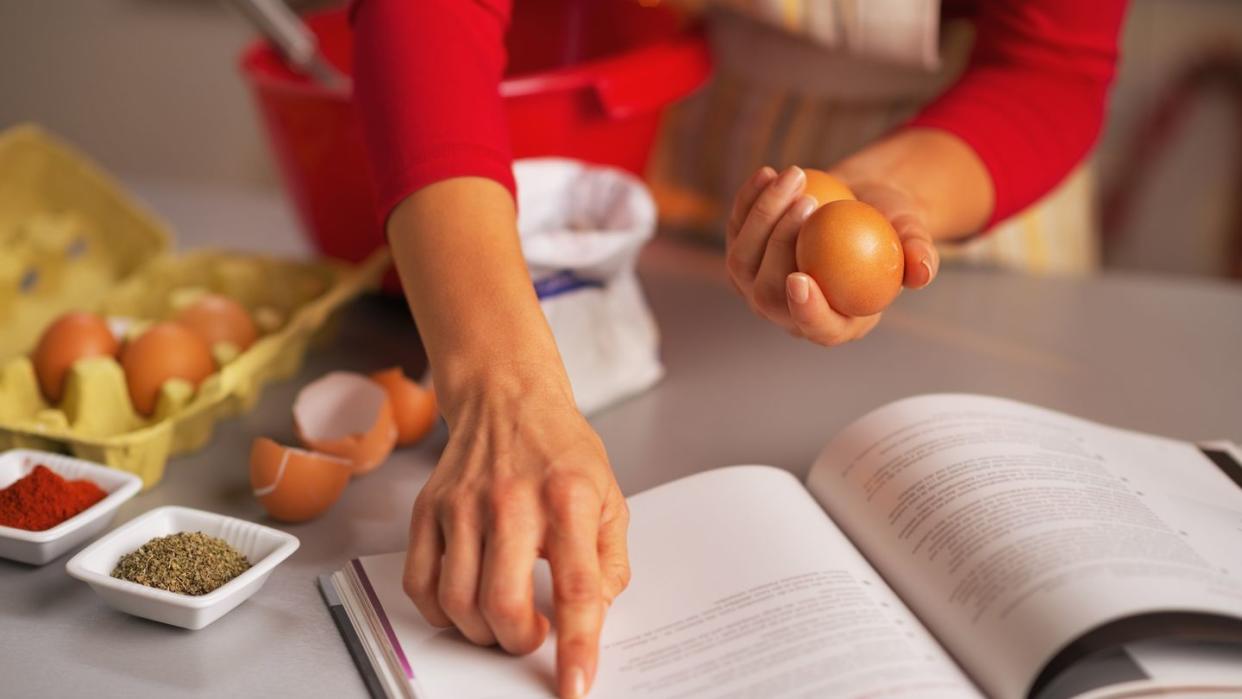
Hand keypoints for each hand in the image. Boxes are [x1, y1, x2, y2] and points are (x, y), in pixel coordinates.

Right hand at [404, 373, 629, 698]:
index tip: (576, 686)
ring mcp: (463, 503)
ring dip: (481, 631)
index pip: (577, 587)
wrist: (507, 398)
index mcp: (569, 498)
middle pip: (503, 602)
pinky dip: (440, 612)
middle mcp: (511, 500)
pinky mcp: (428, 508)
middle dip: (518, 642)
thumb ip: (610, 562)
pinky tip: (465, 604)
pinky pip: (421, 583)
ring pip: (457, 601)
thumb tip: (594, 614)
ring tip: (502, 620)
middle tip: (532, 636)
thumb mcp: (610, 498)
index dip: (578, 645)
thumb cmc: (562, 451)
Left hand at [725, 165, 939, 345]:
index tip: (800, 278)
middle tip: (807, 202)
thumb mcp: (911, 235)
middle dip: (780, 246)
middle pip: (767, 294)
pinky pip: (736, 230)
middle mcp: (788, 312)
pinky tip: (768, 172)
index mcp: (833, 323)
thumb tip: (924, 272)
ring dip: (764, 215)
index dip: (804, 310)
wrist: (859, 204)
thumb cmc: (891, 225)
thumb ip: (919, 254)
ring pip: (741, 261)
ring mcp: (757, 286)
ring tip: (796, 176)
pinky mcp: (743, 253)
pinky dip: (749, 200)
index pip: (814, 327)